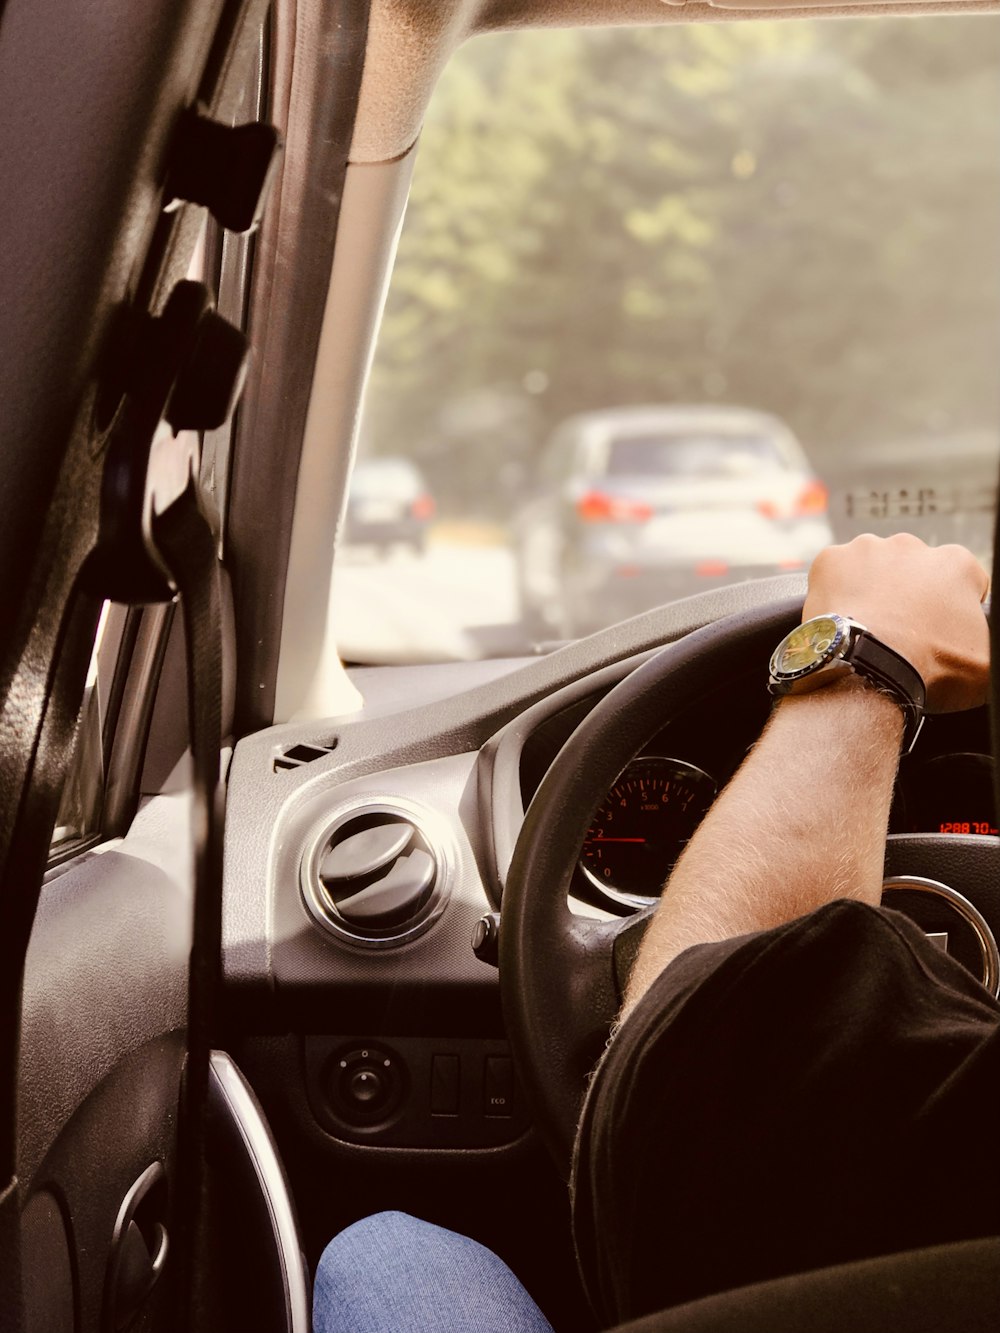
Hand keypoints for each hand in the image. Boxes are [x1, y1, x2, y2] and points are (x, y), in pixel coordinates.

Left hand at [804, 533, 989, 711]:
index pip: (960, 581)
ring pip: (872, 569)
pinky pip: (834, 574)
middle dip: (907, 596)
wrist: (868, 667)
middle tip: (899, 632)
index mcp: (956, 564)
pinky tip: (843, 618)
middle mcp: (913, 546)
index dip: (950, 609)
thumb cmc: (928, 666)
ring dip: (871, 590)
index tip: (938, 632)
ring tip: (868, 626)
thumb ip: (986, 643)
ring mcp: (868, 549)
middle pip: (912, 572)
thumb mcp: (985, 664)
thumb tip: (978, 649)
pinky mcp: (831, 559)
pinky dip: (836, 593)